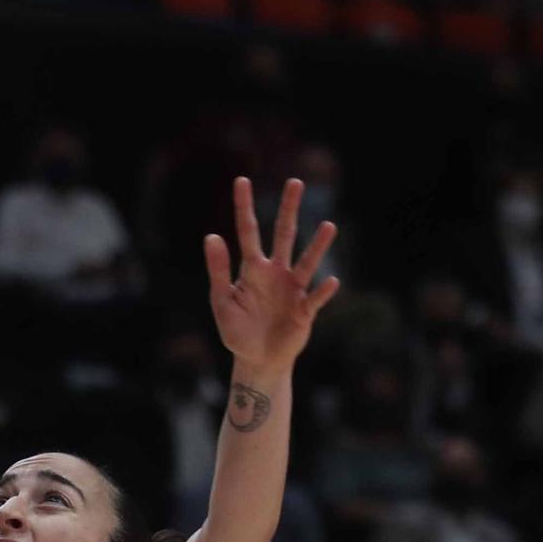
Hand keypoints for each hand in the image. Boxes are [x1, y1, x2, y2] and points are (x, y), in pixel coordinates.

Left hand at [205, 178, 338, 374]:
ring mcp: (293, 290)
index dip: (243, 207)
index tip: (241, 180)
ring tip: (329, 227)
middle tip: (295, 182)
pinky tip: (331, 281)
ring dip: (318, 246)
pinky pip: (315, 299)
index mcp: (253, 270)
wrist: (257, 361)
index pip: (248, 232)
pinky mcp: (304, 311)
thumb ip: (218, 271)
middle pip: (284, 235)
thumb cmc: (238, 331)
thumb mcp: (222, 302)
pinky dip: (323, 291)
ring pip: (307, 262)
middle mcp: (276, 273)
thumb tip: (211, 236)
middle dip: (289, 209)